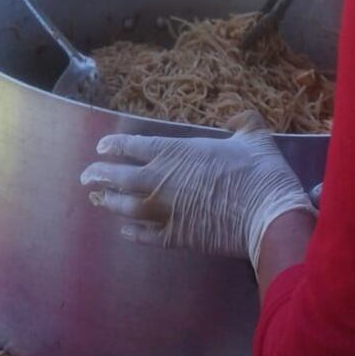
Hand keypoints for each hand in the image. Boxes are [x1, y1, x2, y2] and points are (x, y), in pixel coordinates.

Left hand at [80, 111, 315, 267]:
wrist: (267, 216)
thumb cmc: (260, 172)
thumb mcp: (255, 137)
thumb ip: (243, 122)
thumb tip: (238, 117)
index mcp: (176, 152)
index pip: (133, 146)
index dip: (114, 147)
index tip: (102, 148)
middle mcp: (161, 181)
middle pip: (120, 177)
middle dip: (99, 175)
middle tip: (86, 177)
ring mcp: (166, 211)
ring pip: (126, 207)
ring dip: (110, 202)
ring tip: (98, 200)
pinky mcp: (176, 238)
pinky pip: (144, 235)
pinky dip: (132, 232)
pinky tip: (125, 230)